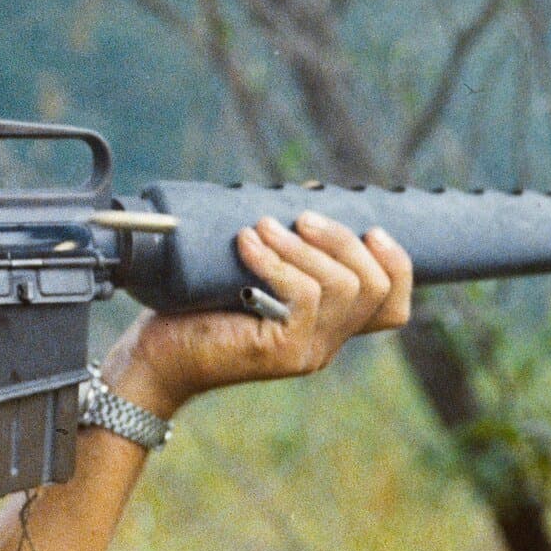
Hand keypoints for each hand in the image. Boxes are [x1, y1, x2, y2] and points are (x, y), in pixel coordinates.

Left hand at [104, 212, 412, 416]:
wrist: (153, 358)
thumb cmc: (193, 309)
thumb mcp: (249, 270)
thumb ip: (285, 246)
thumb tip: (311, 191)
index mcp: (326, 328)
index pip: (393, 307)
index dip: (396, 265)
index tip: (370, 230)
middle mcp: (325, 345)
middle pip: (373, 288)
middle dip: (343, 241)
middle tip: (299, 218)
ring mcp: (307, 352)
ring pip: (342, 288)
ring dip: (303, 246)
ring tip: (261, 227)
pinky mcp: (283, 353)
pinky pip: (303, 296)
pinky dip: (276, 261)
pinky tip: (247, 244)